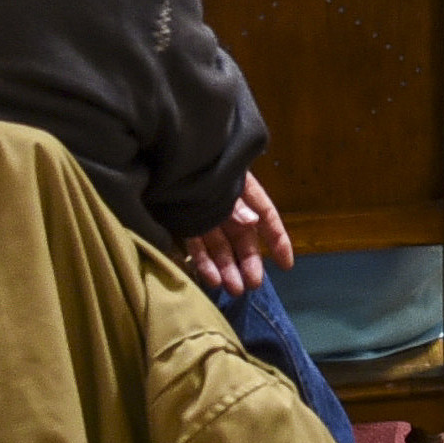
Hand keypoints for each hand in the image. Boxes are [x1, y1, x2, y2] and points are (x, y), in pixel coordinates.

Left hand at [179, 173, 294, 295]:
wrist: (157, 152)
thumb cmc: (197, 161)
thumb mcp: (221, 179)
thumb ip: (235, 203)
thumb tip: (253, 222)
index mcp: (242, 187)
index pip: (265, 215)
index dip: (277, 240)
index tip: (286, 265)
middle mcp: (226, 203)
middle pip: (242, 236)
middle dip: (249, 261)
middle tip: (253, 284)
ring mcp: (204, 214)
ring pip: (220, 245)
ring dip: (227, 268)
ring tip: (234, 289)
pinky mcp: (183, 222)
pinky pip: (197, 245)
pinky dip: (204, 262)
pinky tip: (212, 280)